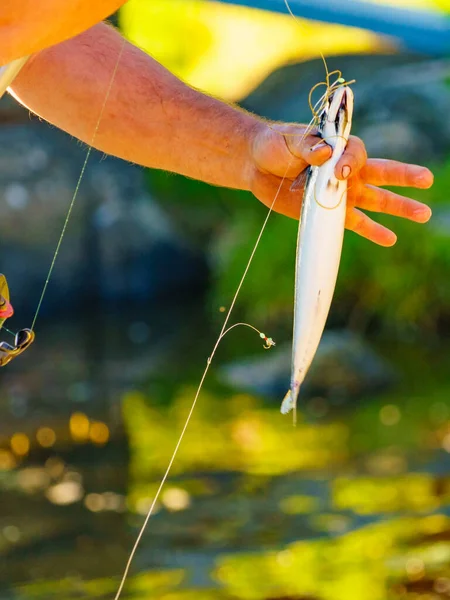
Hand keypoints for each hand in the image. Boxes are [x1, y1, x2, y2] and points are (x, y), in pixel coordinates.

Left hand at [248, 122, 432, 245]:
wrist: (257, 165)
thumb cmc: (274, 145)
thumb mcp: (287, 141)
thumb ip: (307, 146)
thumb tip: (325, 153)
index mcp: (337, 148)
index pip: (356, 154)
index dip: (352, 163)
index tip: (339, 172)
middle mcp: (346, 170)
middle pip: (382, 174)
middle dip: (405, 178)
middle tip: (427, 181)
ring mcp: (340, 192)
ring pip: (376, 200)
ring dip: (399, 208)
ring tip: (424, 215)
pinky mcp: (329, 212)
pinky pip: (356, 223)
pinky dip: (373, 231)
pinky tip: (390, 239)